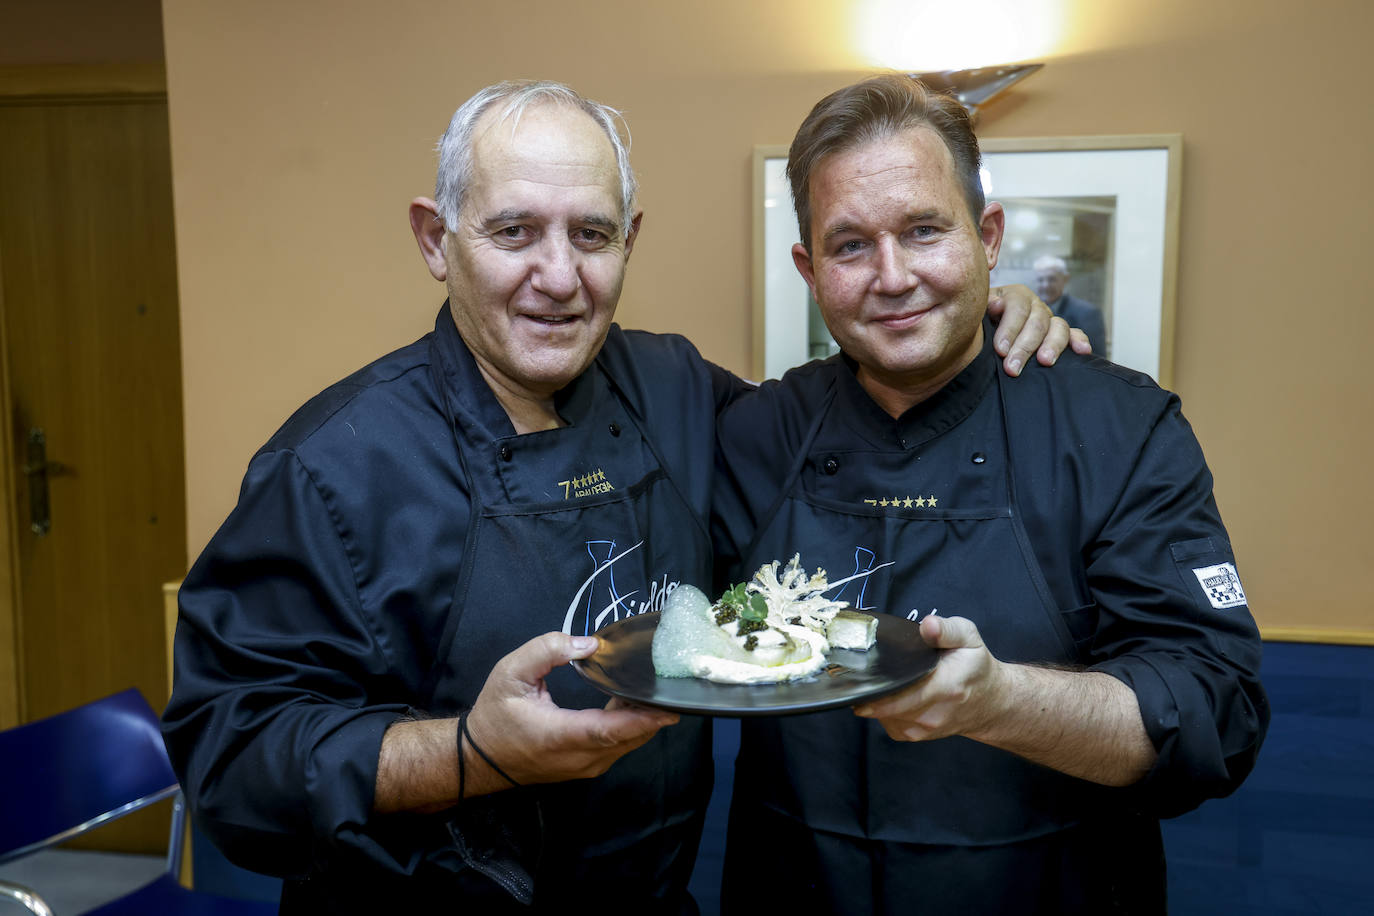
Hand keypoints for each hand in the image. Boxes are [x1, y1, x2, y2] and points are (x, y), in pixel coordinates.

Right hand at [465, 632, 678, 786]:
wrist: (480, 757)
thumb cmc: (495, 715)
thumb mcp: (511, 672)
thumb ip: (548, 650)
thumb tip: (589, 645)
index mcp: (561, 736)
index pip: (611, 731)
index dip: (643, 719)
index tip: (670, 708)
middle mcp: (580, 759)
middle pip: (629, 737)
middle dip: (651, 712)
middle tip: (668, 683)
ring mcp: (586, 767)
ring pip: (628, 744)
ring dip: (642, 718)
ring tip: (650, 688)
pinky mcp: (588, 767)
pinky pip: (619, 747)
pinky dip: (631, 727)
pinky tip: (631, 702)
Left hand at [853, 613, 1007, 741]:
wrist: (991, 701)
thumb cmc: (975, 666)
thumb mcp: (968, 638)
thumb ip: (947, 629)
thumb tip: (928, 625)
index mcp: (946, 686)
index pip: (901, 693)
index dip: (876, 686)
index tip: (859, 675)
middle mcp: (933, 713)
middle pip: (886, 705)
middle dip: (871, 690)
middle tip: (861, 673)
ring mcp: (924, 728)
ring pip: (883, 716)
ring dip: (876, 700)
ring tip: (880, 681)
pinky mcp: (916, 735)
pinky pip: (887, 724)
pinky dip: (882, 711)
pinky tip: (889, 695)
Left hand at [986, 284, 1091, 376]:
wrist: (984, 334)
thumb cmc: (978, 325)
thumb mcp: (975, 313)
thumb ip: (983, 307)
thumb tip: (996, 304)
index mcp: (1014, 296)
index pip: (1018, 307)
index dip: (1010, 328)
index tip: (1000, 350)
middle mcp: (1035, 306)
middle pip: (1037, 321)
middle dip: (1024, 346)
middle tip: (1012, 368)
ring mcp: (1049, 320)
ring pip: (1058, 327)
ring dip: (1052, 345)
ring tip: (1044, 362)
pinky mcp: (1059, 334)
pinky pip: (1074, 334)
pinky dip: (1079, 340)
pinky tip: (1083, 351)